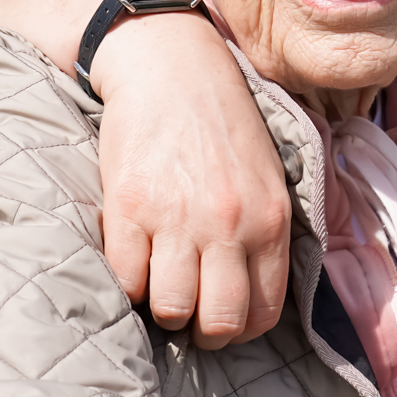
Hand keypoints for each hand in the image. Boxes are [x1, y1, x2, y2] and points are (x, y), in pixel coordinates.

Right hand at [91, 13, 292, 347]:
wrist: (170, 66)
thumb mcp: (268, 176)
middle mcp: (229, 225)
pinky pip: (126, 279)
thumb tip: (255, 295)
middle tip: (188, 312)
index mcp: (270, 220)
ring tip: (159, 282)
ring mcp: (178, 219)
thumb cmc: (223, 123)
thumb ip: (267, 233)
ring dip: (162, 306)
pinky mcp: (130, 208)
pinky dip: (126, 282)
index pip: (263, 312)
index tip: (221, 315)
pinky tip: (133, 258)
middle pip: (218, 322)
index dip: (239, 327)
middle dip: (202, 330)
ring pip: (170, 309)